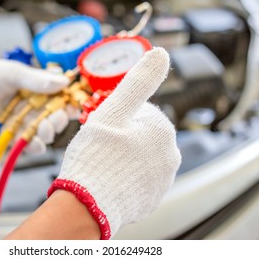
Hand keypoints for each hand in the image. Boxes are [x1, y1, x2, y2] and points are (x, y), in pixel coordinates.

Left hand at [0, 57, 69, 147]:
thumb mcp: (15, 73)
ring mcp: (22, 124)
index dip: (69, 105)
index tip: (74, 106)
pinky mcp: (9, 137)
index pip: (60, 102)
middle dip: (59, 121)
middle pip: (55, 121)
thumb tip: (64, 82)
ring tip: (44, 128)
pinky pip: (26, 146)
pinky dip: (34, 147)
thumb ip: (39, 80)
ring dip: (48, 134)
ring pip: (43, 135)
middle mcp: (33, 110)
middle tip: (56, 117)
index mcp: (38, 93)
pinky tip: (36, 143)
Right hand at [47, 48, 180, 238]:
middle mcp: (170, 155)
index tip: (103, 126)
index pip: (141, 111)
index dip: (118, 115)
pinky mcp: (153, 199)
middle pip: (141, 134)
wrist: (87, 205)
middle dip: (122, 135)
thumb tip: (161, 54)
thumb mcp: (114, 110)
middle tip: (101, 146)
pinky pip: (139, 178)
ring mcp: (163, 180)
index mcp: (163, 130)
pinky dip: (126, 176)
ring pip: (140, 156)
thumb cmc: (96, 157)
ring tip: (104, 163)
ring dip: (124, 155)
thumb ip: (139, 81)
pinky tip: (110, 178)